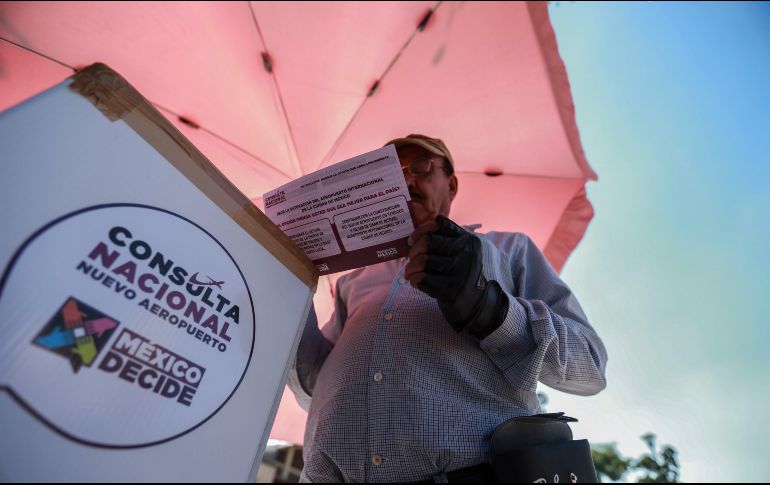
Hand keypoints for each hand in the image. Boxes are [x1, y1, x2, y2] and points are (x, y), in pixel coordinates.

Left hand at [405, 215, 508, 337]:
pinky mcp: (451, 289)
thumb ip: (443, 239)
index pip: (438, 227)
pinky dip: (414, 279)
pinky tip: (415, 281)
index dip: (420, 232)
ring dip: (410, 267)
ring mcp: (460, 272)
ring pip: (423, 261)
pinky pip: (423, 279)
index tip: (411, 241)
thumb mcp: (460, 251)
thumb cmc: (460, 273)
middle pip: (428, 243)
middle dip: (413, 251)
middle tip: (410, 259)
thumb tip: (413, 238)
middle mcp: (466, 253)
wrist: (475, 303)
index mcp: (468, 240)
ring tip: (410, 272)